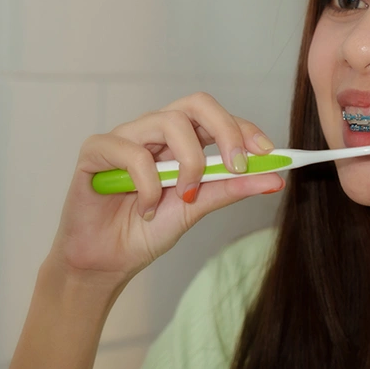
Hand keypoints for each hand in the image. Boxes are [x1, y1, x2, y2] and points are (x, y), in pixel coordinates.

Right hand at [49, 92, 283, 287]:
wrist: (104, 264)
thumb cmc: (144, 232)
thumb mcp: (196, 210)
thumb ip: (229, 189)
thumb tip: (274, 178)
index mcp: (177, 141)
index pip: (215, 117)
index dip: (244, 129)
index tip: (269, 154)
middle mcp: (151, 131)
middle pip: (195, 104)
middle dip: (225, 130)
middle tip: (237, 164)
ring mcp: (123, 137)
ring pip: (168, 122)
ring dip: (188, 163)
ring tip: (184, 197)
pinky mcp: (95, 151)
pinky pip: (132, 152)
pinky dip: (148, 184)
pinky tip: (146, 208)